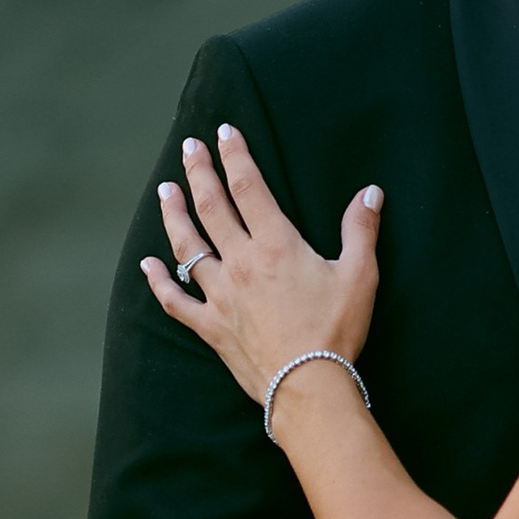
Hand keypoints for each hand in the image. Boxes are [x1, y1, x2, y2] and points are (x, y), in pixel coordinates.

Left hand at [142, 123, 380, 414]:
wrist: (308, 386)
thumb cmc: (336, 332)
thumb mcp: (359, 276)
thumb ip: (360, 230)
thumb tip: (370, 193)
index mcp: (275, 244)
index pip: (249, 187)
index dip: (236, 155)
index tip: (224, 132)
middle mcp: (240, 263)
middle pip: (211, 207)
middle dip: (199, 172)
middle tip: (189, 147)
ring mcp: (220, 295)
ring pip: (187, 246)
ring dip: (174, 215)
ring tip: (166, 191)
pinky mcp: (211, 326)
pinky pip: (175, 302)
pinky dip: (158, 283)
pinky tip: (147, 266)